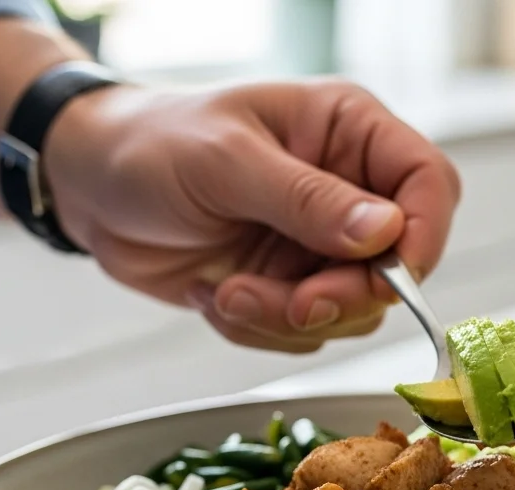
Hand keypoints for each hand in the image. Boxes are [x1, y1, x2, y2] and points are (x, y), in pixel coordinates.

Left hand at [45, 80, 460, 352]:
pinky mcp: (287, 286)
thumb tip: (385, 232)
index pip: (427, 183)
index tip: (394, 278)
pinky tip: (213, 294)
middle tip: (292, 302)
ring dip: (288, 318)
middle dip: (341, 296)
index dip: (424, 236)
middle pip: (397, 264)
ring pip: (351, 310)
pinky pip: (304, 333)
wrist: (87, 186)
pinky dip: (258, 329)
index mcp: (347, 132)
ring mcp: (316, 244)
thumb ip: (307, 199)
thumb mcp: (227, 162)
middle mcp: (345, 189)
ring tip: (227, 292)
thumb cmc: (151, 144)